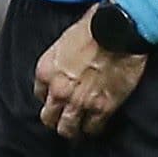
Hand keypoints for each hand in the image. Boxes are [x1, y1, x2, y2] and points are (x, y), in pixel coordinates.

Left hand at [33, 5, 147, 140]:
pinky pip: (92, 129)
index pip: (40, 95)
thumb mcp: (65, 40)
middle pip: (49, 118)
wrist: (117, 29)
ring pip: (68, 130)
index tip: (57, 97)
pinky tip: (97, 124)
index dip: (50, 97)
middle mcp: (58, 90)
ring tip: (79, 127)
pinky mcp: (102, 109)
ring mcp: (79, 102)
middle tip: (65, 118)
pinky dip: (94, 129)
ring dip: (73, 129)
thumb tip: (65, 66)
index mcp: (45, 70)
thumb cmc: (93, 26)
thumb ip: (60, 59)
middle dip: (57, 118)